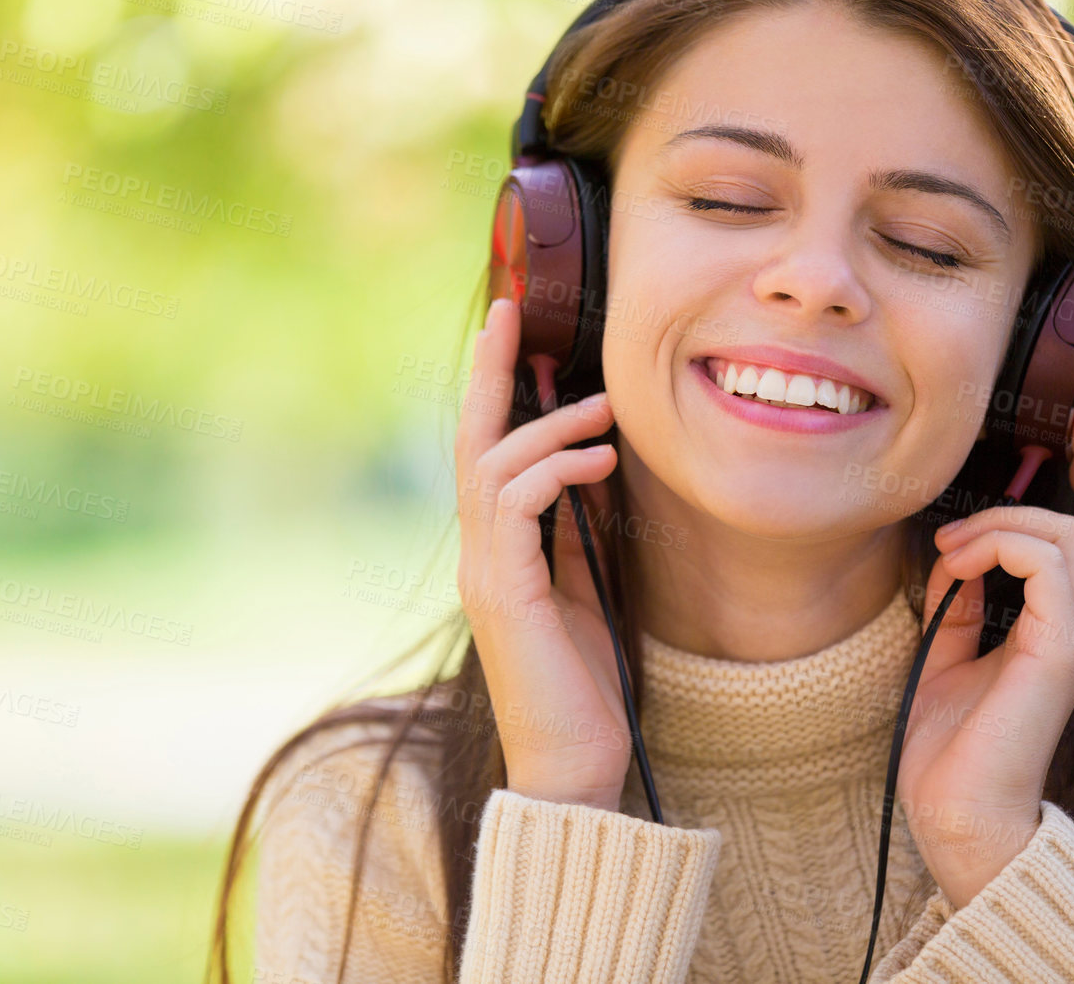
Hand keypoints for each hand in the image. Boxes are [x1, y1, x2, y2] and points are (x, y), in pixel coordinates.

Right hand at [454, 297, 631, 812]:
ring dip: (549, 427)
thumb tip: (595, 463)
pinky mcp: (502, 590)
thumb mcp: (589, 585)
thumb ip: (579, 528)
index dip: (494, 389)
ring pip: (494, 465)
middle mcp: (479, 552)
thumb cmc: (584, 681)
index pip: (486, 451)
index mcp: (498, 548)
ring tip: (602, 412)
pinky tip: (601, 462)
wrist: (573, 761)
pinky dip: (557, 471)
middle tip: (511, 313)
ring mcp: (484, 570)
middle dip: (488, 372)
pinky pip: (516, 504)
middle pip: (471, 440)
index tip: (515, 334)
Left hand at [897, 411, 1073, 908]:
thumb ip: (960, 606)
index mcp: (1062, 627)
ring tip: (951, 549)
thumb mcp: (945, 657)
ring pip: (1073, 534)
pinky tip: (956, 566)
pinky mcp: (1062, 651)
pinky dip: (996, 544)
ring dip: (1001, 520)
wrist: (956, 815)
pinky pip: (1050, 560)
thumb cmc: (948, 750)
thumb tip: (956, 558)